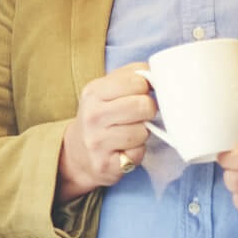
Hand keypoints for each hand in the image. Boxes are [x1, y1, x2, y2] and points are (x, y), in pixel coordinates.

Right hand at [55, 64, 156, 202]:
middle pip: (143, 105)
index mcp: (94, 91)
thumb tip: (159, 73)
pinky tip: (125, 149)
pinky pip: (138, 153)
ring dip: (142, 133)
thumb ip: (130, 76)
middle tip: (139, 115)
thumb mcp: (106, 91)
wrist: (78, 153)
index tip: (140, 94)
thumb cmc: (101, 117)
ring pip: (143, 131)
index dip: (146, 87)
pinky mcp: (106, 164)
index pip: (137, 81)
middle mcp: (93, 115)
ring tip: (129, 133)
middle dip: (148, 110)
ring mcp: (97, 141)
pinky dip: (137, 151)